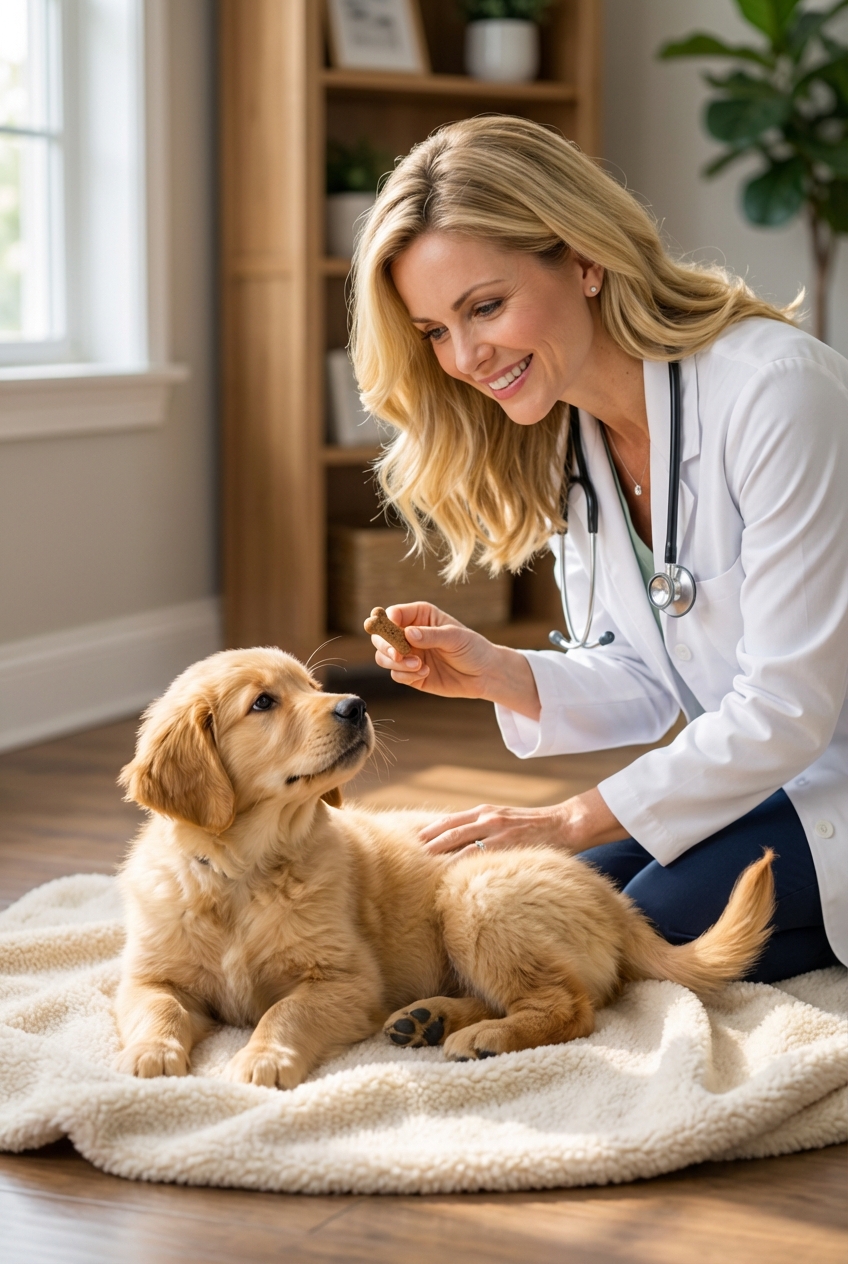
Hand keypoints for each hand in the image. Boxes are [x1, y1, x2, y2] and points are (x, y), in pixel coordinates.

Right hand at [369, 602, 500, 699]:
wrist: (484, 675)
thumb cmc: (472, 648)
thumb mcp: (454, 637)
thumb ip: (431, 635)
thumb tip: (407, 634)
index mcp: (419, 616)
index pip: (394, 614)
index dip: (387, 622)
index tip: (393, 630)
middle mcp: (409, 634)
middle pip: (381, 637)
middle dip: (385, 645)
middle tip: (398, 654)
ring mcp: (409, 655)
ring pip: (384, 657)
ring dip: (396, 662)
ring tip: (418, 665)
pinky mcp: (411, 675)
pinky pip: (396, 674)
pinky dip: (406, 675)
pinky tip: (425, 673)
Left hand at [421, 802, 571, 860]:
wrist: (564, 824)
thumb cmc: (533, 827)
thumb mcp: (504, 820)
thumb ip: (483, 828)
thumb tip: (460, 845)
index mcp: (483, 812)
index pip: (448, 821)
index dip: (428, 832)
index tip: (411, 844)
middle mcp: (486, 817)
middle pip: (448, 830)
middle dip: (427, 844)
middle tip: (408, 858)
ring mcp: (497, 830)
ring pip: (460, 843)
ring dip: (440, 855)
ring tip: (423, 869)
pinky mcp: (508, 843)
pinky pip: (479, 855)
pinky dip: (463, 865)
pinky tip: (451, 876)